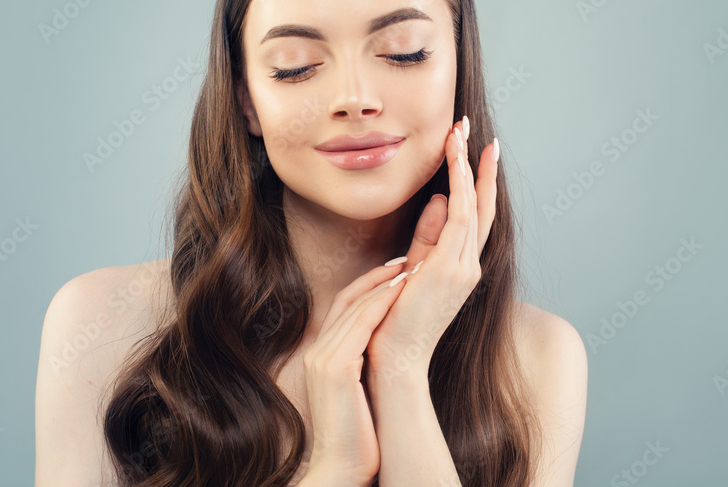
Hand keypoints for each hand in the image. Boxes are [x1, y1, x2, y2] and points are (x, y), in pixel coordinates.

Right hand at [301, 262, 411, 484]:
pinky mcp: (335, 369)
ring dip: (383, 286)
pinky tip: (401, 293)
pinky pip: (359, 325)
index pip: (343, 307)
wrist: (341, 470)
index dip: (368, 286)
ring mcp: (323, 359)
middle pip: (346, 299)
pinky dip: (380, 304)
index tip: (393, 272)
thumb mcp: (355, 393)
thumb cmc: (357, 437)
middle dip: (376, 277)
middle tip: (405, 261)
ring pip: (354, 308)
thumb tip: (383, 350)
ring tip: (409, 271)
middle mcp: (318, 352)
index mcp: (322, 356)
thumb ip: (361, 366)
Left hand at [364, 116, 498, 380]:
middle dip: (477, 165)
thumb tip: (435, 201)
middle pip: (482, 205)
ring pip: (474, 204)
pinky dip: (462, 185)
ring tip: (461, 133)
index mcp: (460, 269)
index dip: (478, 182)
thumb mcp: (411, 271)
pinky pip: (463, 216)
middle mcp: (469, 266)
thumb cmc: (394, 321)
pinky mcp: (450, 269)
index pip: (476, 217)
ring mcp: (464, 268)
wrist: (392, 360)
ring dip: (467, 166)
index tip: (476, 150)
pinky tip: (455, 160)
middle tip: (471, 129)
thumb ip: (425, 238)